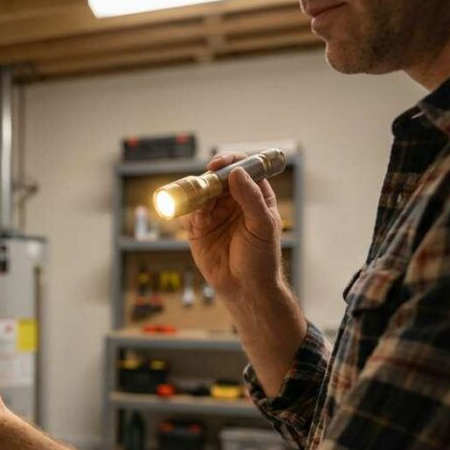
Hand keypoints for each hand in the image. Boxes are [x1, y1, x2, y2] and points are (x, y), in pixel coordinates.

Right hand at [183, 152, 284, 301]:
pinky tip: (195, 223)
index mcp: (254, 195)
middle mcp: (232, 201)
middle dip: (207, 178)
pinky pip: (187, 213)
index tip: (217, 165)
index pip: (241, 168)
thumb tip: (236, 173)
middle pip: (215, 178)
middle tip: (203, 185)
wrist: (245, 288)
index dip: (229, 162)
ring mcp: (214, 214)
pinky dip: (187, 213)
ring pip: (199, 194)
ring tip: (201, 211)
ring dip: (196, 196)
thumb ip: (250, 198)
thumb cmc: (261, 258)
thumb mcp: (262, 225)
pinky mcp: (197, 229)